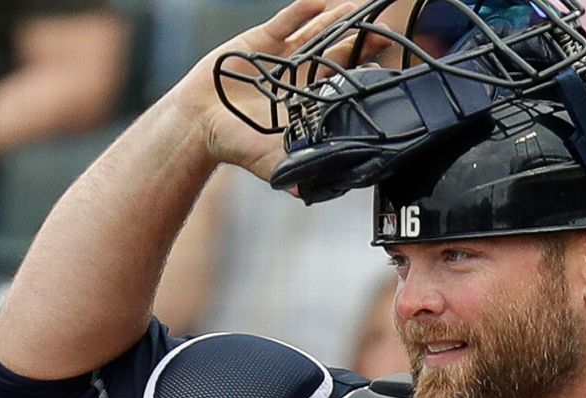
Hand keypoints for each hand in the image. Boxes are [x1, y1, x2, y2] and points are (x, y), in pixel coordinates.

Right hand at [170, 0, 389, 182]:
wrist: (199, 124)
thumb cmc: (236, 146)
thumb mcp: (274, 163)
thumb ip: (299, 172)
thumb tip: (327, 190)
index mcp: (307, 106)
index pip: (341, 88)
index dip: (361, 76)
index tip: (384, 67)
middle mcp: (298, 80)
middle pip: (335, 56)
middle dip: (359, 43)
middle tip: (385, 31)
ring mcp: (281, 59)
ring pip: (315, 36)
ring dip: (336, 22)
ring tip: (358, 8)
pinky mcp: (260, 43)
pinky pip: (285, 22)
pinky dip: (300, 11)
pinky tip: (319, 2)